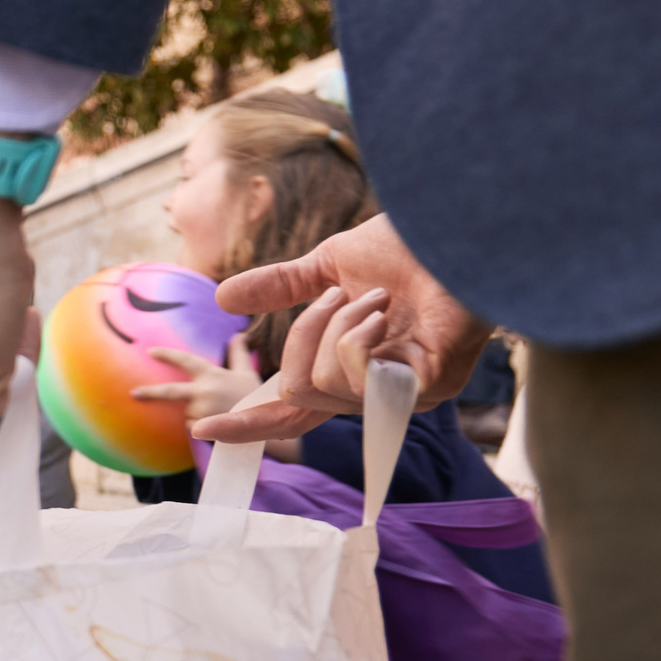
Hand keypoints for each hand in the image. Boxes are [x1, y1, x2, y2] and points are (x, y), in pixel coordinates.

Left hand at [131, 334, 261, 420]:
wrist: (266, 423)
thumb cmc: (254, 396)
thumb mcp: (246, 372)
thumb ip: (239, 353)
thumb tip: (240, 334)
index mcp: (211, 374)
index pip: (185, 360)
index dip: (167, 355)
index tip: (150, 351)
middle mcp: (204, 391)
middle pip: (170, 392)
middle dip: (149, 392)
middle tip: (133, 394)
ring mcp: (202, 411)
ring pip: (188, 413)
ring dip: (198, 414)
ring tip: (219, 413)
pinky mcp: (204, 429)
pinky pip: (193, 428)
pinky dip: (202, 427)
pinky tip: (218, 424)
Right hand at [193, 215, 488, 443]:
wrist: (455, 230)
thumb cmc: (408, 247)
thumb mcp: (328, 267)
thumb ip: (280, 288)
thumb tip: (221, 298)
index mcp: (353, 370)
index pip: (294, 411)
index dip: (250, 423)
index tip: (205, 430)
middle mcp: (375, 393)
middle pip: (295, 392)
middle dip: (303, 335)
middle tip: (339, 294)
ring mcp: (401, 398)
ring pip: (319, 384)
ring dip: (337, 328)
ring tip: (380, 299)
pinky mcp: (423, 391)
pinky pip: (353, 379)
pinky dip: (357, 335)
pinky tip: (391, 312)